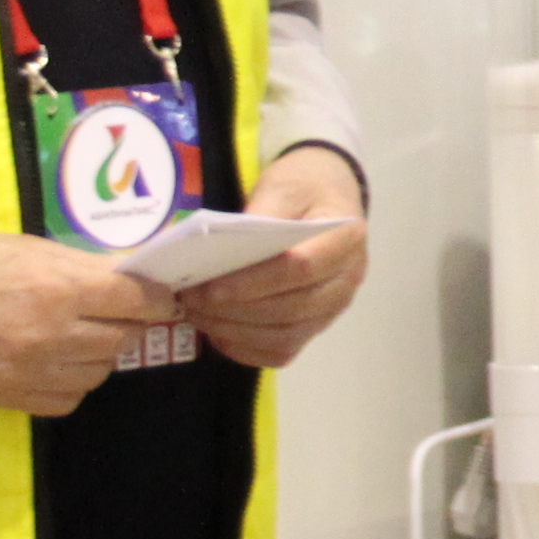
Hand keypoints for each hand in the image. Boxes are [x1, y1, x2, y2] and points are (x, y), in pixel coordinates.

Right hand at [0, 230, 175, 414]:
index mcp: (63, 289)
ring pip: (100, 370)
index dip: (157, 298)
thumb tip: (135, 278)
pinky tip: (58, 361)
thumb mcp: (35, 250)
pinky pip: (68, 398)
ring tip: (80, 334)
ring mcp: (33, 371)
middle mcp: (54, 334)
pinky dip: (72, 381)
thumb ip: (87, 269)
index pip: (140, 301)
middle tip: (116, 313)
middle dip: (129, 324)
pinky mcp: (11, 396)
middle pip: (125, 338)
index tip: (159, 297)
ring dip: (100, 353)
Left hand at [190, 146, 370, 370]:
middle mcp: (347, 279)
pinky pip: (281, 351)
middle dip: (236, 310)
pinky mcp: (315, 325)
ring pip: (286, 337)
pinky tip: (218, 330)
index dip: (255, 282)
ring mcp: (333, 307)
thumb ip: (261, 215)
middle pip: (292, 308)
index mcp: (346, 239)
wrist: (326, 195)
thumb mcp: (283, 187)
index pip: (303, 269)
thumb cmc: (303, 188)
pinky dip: (245, 349)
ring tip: (197, 314)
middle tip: (190, 299)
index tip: (211, 286)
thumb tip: (223, 249)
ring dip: (236, 331)